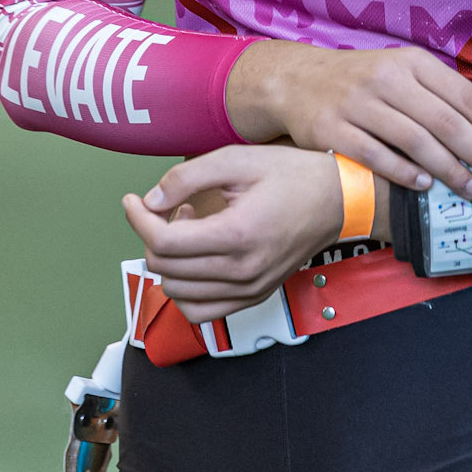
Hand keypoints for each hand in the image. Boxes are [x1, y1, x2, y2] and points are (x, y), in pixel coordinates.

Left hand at [123, 146, 344, 323]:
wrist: (338, 200)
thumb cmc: (293, 176)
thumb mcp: (238, 160)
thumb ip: (188, 177)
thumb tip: (150, 200)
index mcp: (237, 235)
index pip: (163, 243)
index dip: (138, 219)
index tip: (133, 200)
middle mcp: (242, 271)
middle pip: (165, 269)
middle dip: (151, 234)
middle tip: (168, 206)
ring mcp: (249, 290)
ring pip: (177, 293)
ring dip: (168, 262)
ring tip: (186, 229)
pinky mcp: (254, 297)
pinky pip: (201, 311)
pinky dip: (185, 289)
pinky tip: (194, 258)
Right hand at [226, 40, 471, 198]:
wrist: (297, 80)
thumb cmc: (364, 82)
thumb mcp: (407, 76)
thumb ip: (451, 99)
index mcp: (411, 62)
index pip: (464, 96)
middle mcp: (386, 78)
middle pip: (444, 121)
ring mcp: (356, 102)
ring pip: (413, 140)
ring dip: (448, 170)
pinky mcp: (330, 128)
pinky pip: (374, 154)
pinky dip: (403, 172)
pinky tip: (424, 186)